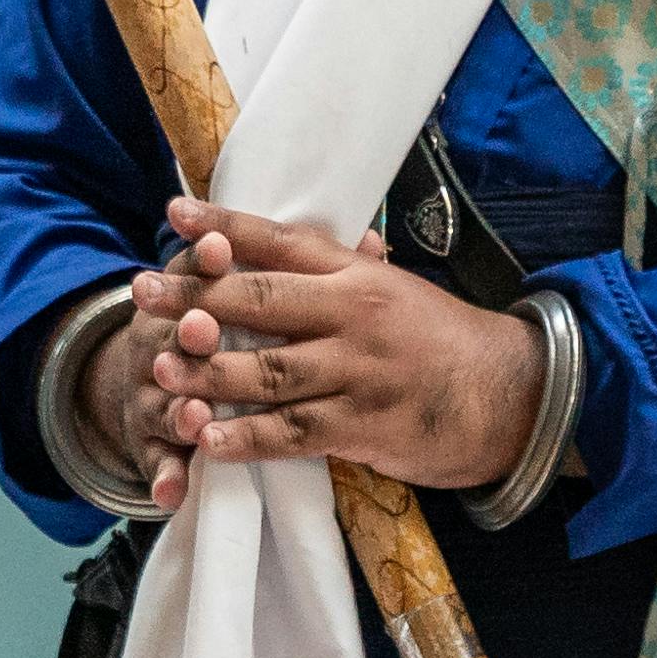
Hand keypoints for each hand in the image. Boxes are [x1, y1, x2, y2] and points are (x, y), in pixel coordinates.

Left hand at [121, 199, 538, 492]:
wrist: (512, 395)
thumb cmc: (445, 341)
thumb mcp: (399, 291)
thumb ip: (348, 267)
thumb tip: (305, 233)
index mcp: (358, 276)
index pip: (282, 242)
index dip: (225, 227)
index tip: (175, 216)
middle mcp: (353, 316)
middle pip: (261, 301)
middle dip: (195, 298)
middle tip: (144, 293)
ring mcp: (357, 374)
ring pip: (269, 371)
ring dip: (210, 373)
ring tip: (161, 370)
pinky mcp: (363, 428)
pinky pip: (294, 432)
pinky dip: (248, 438)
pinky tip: (208, 441)